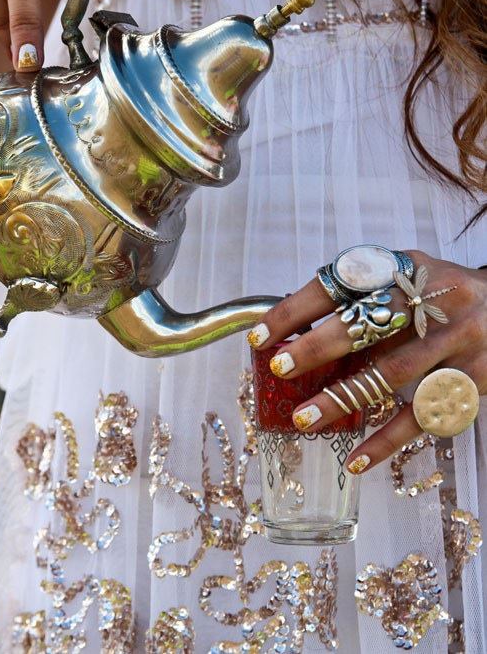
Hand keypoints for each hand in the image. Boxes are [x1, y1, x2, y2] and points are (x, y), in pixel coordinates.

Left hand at [248, 251, 486, 472]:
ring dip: (342, 399)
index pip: (339, 284)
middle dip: (317, 348)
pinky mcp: (471, 378)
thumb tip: (296, 333)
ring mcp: (455, 340)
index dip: (296, 309)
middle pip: (367, 325)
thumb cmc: (442, 297)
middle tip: (280, 368)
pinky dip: (387, 441)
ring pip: (391, 374)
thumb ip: (362, 298)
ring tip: (303, 419)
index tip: (261, 334)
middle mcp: (432, 299)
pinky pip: (422, 415)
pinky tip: (356, 459)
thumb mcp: (406, 279)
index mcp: (404, 268)